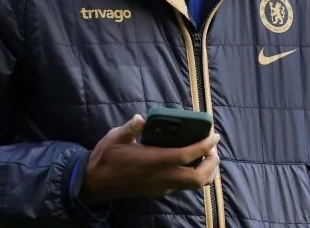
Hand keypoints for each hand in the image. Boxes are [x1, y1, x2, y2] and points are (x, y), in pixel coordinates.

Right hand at [80, 114, 220, 204]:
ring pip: (194, 185)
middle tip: (213, 147)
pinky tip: (190, 163)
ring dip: (207, 171)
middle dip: (212, 163)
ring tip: (207, 155)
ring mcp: (161, 187)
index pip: (186, 155)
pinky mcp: (159, 192)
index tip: (214, 135)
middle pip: (198, 177)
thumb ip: (130, 128)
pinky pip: (184, 187)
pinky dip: (195, 176)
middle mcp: (162, 177)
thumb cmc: (106, 158)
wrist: (95, 183)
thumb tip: (141, 118)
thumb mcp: (115, 138)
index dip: (204, 146)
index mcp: (153, 161)